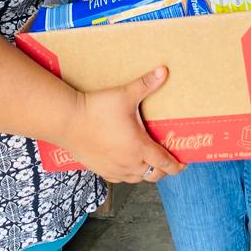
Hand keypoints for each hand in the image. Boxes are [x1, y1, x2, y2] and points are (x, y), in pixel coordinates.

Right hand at [62, 67, 185, 182]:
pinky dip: (128, 174)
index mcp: (139, 148)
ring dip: (146, 172)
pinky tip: (126, 165)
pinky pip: (120, 178)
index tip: (183, 165)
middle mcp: (129, 163)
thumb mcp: (125, 95)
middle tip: (167, 161)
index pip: (164, 163)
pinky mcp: (99, 169)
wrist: (67, 121)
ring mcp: (113, 169)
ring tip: (149, 163)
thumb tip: (164, 71)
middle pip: (154, 174)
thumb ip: (146, 84)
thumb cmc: (96, 109)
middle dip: (163, 169)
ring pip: (137, 178)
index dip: (176, 165)